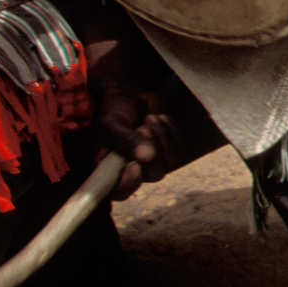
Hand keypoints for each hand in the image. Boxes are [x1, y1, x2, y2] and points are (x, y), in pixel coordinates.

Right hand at [91, 77, 181, 199]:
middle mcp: (131, 171)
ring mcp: (152, 163)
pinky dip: (171, 130)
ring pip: (169, 163)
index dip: (128, 184)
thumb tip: (146, 156)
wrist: (128, 95)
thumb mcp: (110, 123)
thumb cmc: (112, 110)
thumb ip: (124, 139)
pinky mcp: (169, 152)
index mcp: (108, 169)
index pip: (119, 192)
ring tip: (149, 118)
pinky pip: (179, 149)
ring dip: (162, 136)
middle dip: (153, 149)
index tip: (134, 165)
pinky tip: (160, 117)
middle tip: (143, 127)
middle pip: (153, 176)